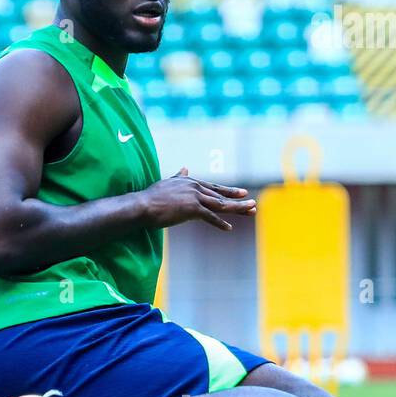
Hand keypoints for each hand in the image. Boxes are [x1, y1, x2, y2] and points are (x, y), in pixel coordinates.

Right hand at [133, 167, 255, 231]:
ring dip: (237, 208)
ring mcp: (194, 198)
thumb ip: (179, 177)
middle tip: (253, 204)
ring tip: (251, 210)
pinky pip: (210, 217)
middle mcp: (195, 188)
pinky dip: (219, 223)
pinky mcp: (192, 209)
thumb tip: (185, 168)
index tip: (242, 192)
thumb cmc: (151, 196)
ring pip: (220, 204)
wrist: (142, 205)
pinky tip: (228, 228)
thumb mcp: (168, 183)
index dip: (228, 191)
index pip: (214, 187)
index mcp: (191, 182)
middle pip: (220, 196)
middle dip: (238, 200)